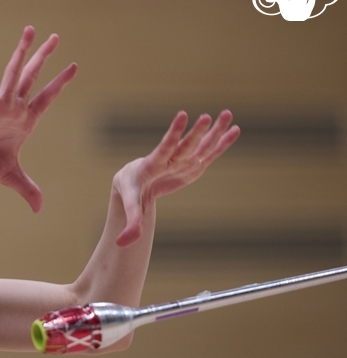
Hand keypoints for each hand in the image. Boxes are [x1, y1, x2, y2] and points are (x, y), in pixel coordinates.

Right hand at [0, 26, 77, 211]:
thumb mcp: (12, 178)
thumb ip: (28, 189)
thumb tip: (39, 209)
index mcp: (24, 121)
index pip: (47, 97)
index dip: (60, 82)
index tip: (74, 66)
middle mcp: (14, 109)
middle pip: (32, 77)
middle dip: (44, 57)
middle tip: (55, 36)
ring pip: (14, 76)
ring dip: (22, 54)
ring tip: (30, 31)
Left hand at [113, 110, 239, 246]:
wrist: (135, 180)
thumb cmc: (129, 189)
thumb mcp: (129, 205)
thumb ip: (130, 224)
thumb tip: (123, 244)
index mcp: (152, 164)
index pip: (164, 148)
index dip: (172, 134)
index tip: (181, 116)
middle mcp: (169, 159)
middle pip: (184, 147)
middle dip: (194, 134)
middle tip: (206, 118)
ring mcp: (182, 161)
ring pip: (199, 145)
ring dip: (213, 131)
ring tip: (227, 113)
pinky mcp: (192, 165)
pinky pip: (209, 153)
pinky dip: (221, 142)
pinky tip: (234, 130)